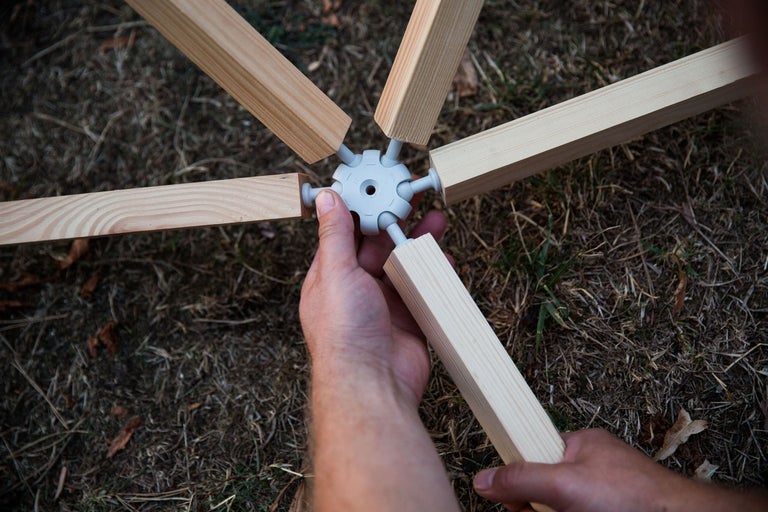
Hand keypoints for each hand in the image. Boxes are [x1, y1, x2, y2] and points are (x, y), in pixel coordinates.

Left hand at [299, 190, 446, 406]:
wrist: (373, 383)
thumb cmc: (344, 333)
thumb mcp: (335, 272)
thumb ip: (335, 235)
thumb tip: (326, 199)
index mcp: (331, 276)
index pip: (347, 233)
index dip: (364, 209)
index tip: (379, 186)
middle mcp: (356, 289)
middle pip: (379, 246)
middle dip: (398, 221)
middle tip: (415, 198)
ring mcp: (384, 305)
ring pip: (404, 265)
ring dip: (419, 243)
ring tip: (437, 220)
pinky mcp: (409, 320)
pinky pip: (423, 290)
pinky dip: (434, 274)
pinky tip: (444, 260)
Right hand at [473, 428, 767, 511]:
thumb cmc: (635, 497)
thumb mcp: (565, 485)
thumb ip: (522, 480)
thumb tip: (484, 480)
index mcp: (580, 446)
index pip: (533, 454)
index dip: (521, 481)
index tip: (513, 500)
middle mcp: (591, 468)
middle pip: (545, 489)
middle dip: (540, 508)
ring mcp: (603, 495)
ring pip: (561, 507)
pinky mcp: (611, 511)